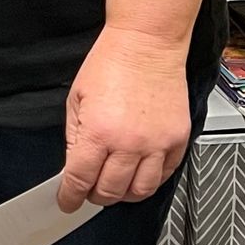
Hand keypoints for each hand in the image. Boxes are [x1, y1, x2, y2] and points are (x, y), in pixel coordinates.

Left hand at [57, 30, 190, 210]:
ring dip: (123, 193)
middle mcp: (129, 143)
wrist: (147, 43)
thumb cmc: (111, 63)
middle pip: (110, 191)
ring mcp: (157, 143)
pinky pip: (165, 175)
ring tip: (115, 184)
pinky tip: (139, 172)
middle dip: (95, 196)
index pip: (80, 180)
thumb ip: (74, 137)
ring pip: (140, 191)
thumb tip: (74, 166)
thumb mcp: (76, 98)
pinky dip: (150, 180)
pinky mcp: (177, 139)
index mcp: (98, 132)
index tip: (67, 202)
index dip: (70, 197)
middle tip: (90, 189)